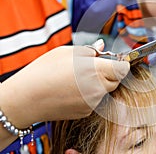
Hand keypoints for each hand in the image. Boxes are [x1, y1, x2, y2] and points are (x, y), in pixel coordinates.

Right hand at [0, 40, 129, 127]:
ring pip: (105, 91)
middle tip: (92, 67)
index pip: (124, 68)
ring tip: (78, 79)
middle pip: (116, 80)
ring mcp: (93, 103)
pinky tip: (73, 90)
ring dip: (99, 84)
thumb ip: (90, 50)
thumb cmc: (45, 71)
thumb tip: (102, 46)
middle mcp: (99, 88)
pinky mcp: (86, 112)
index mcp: (97, 70)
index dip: (122, 63)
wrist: (26, 98)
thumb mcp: (67, 52)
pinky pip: (95, 101)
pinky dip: (90, 95)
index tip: (117, 60)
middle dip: (110, 73)